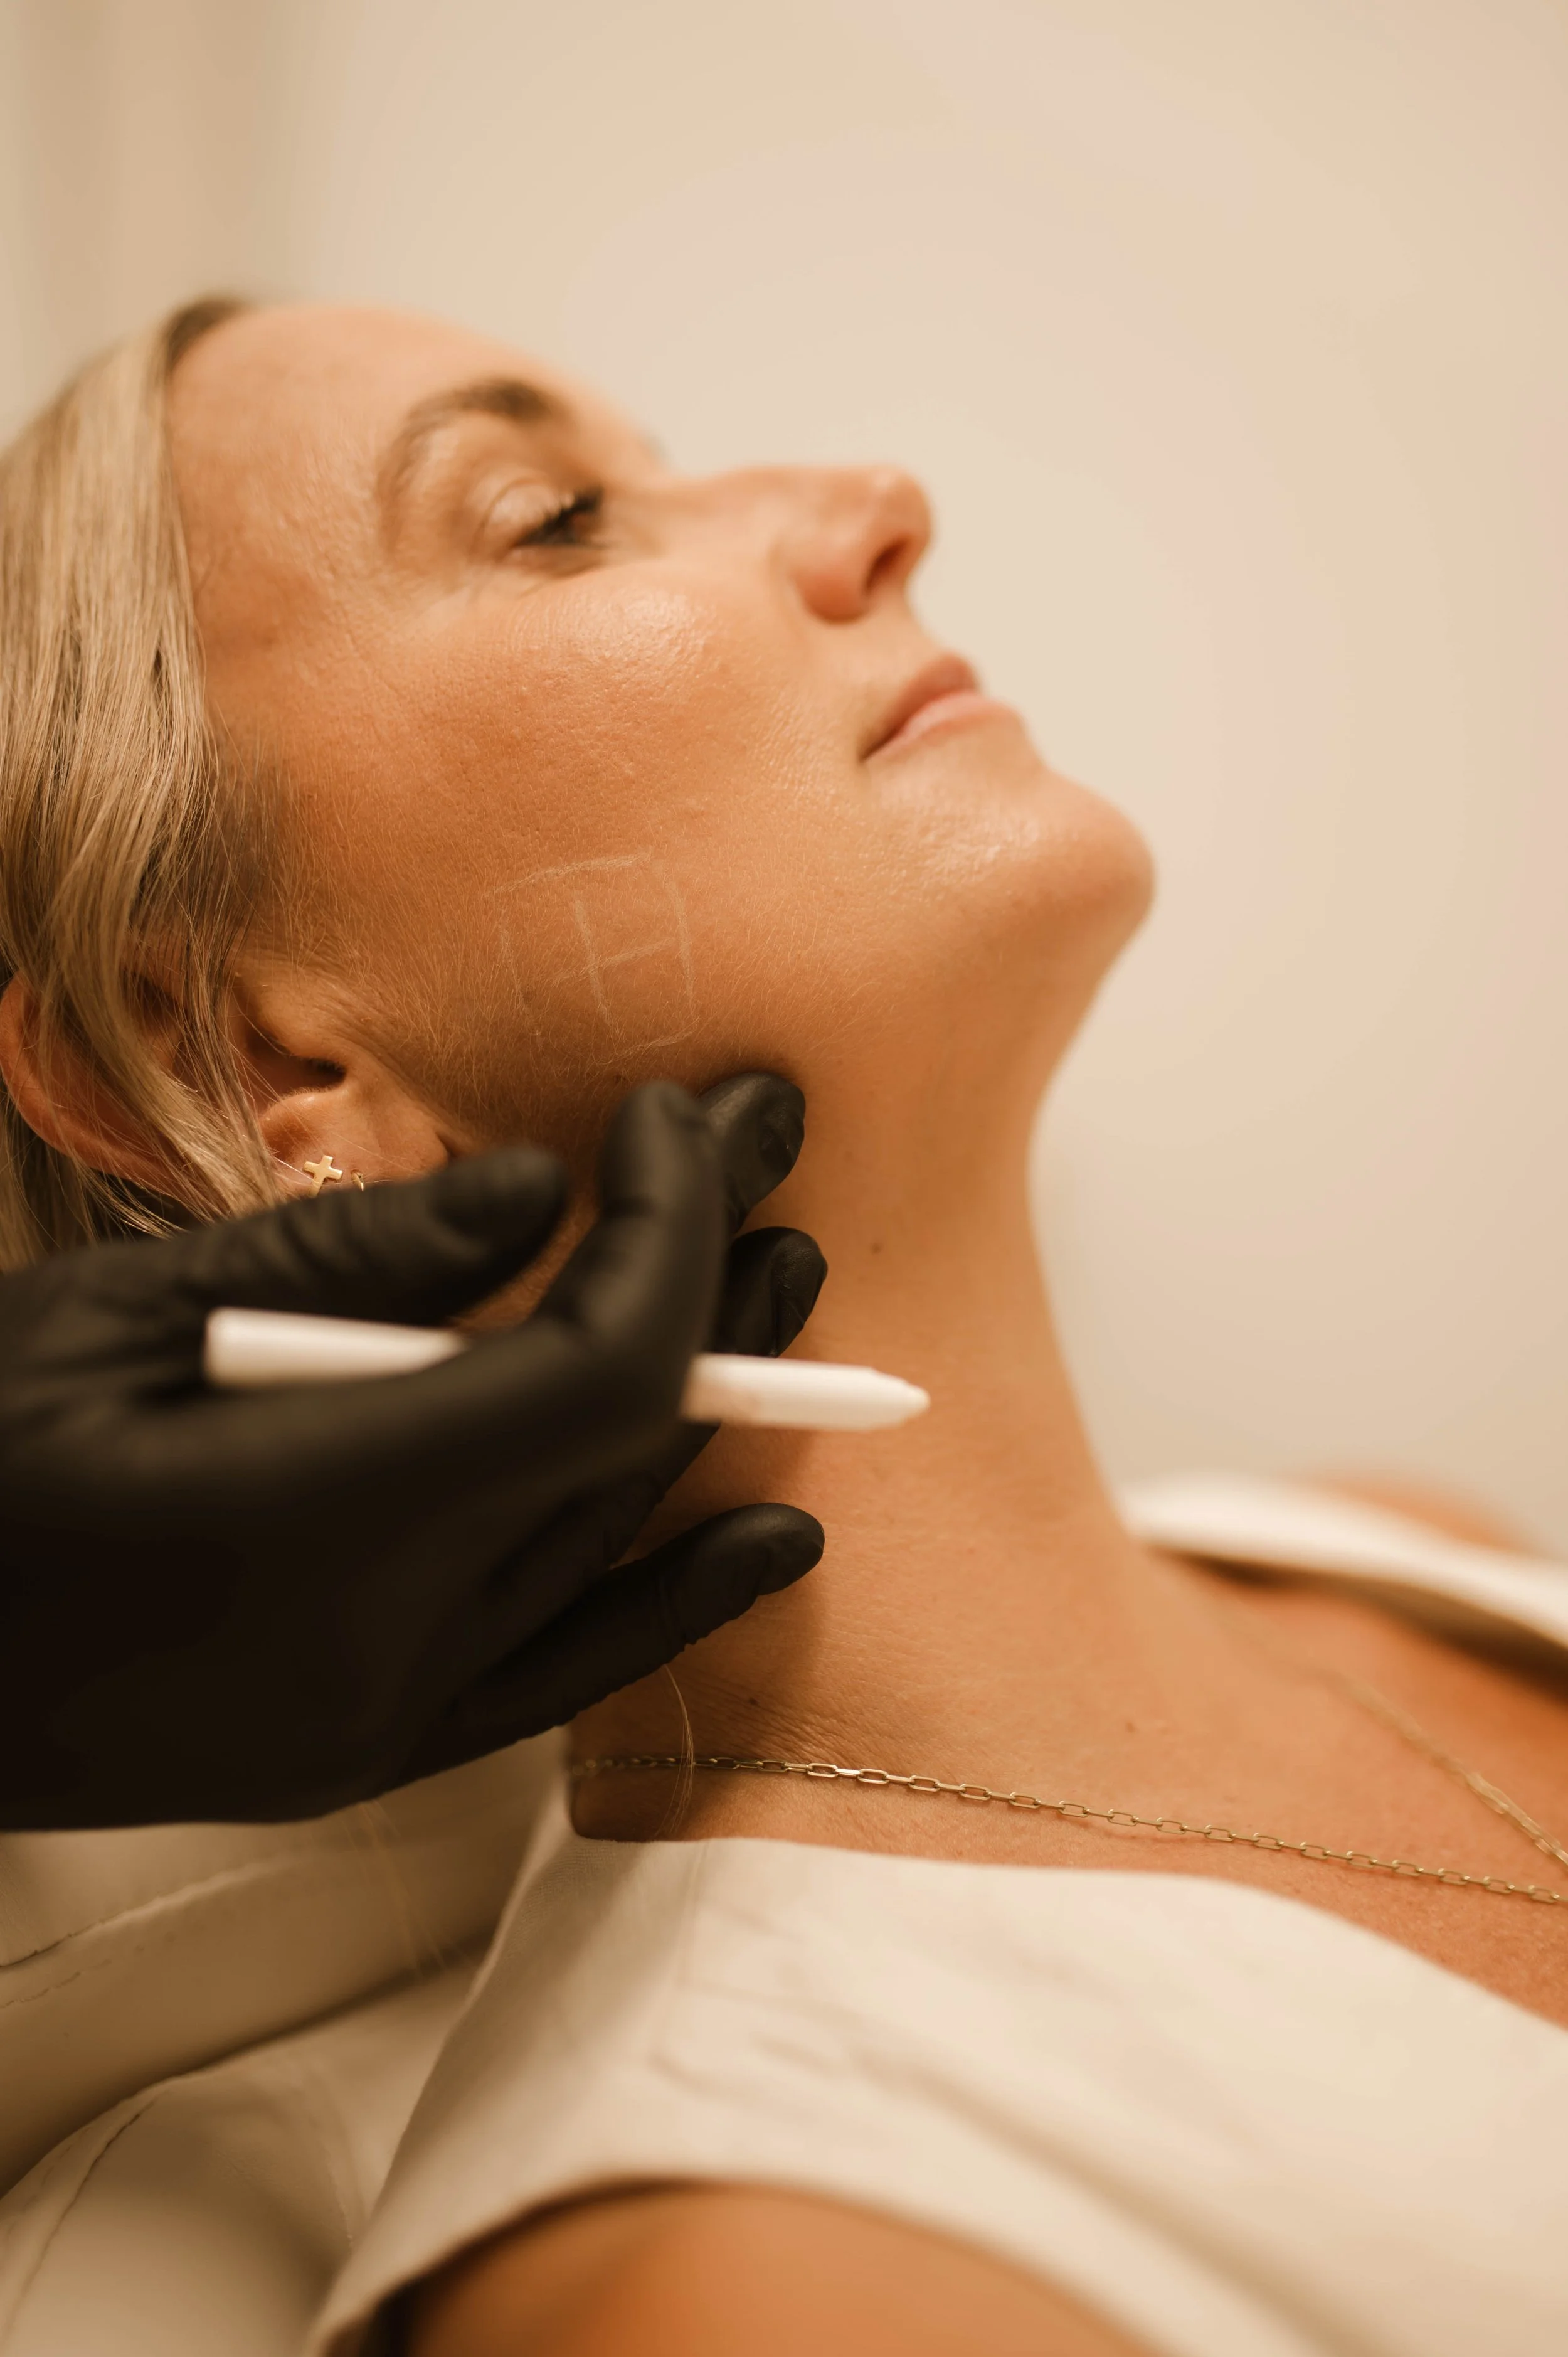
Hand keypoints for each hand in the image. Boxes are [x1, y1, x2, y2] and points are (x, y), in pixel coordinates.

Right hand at [0, 1076, 825, 1827]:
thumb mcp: (113, 1319)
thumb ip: (348, 1263)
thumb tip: (541, 1196)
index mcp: (309, 1517)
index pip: (597, 1370)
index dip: (671, 1229)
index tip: (668, 1116)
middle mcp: (376, 1642)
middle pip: (628, 1444)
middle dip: (715, 1275)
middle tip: (767, 1138)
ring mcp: (375, 1719)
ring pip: (610, 1544)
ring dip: (708, 1400)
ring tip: (781, 1275)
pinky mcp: (359, 1751)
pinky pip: (561, 1672)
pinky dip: (668, 1595)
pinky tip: (774, 1541)